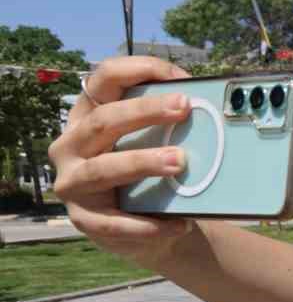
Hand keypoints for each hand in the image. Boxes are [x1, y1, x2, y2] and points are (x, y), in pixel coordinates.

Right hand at [48, 58, 196, 267]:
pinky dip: (148, 224)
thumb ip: (168, 126)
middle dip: (144, 112)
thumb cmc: (150, 176)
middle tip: (184, 108)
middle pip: (103, 121)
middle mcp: (71, 145)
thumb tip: (211, 105)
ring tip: (179, 161)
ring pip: (103, 168)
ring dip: (142, 162)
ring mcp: (72, 183)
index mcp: (88, 115)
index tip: (179, 78)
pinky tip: (179, 223)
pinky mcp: (83, 220)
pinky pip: (114, 222)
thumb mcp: (154, 145)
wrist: (144, 231)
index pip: (103, 79)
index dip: (138, 70)